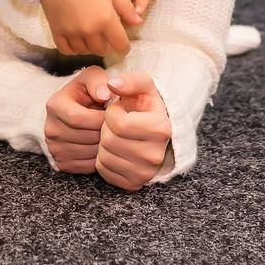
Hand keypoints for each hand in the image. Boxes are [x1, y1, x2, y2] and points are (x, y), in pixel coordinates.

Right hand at [30, 0, 134, 56]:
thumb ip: (126, 8)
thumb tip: (137, 22)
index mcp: (106, 18)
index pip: (120, 45)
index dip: (124, 46)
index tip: (122, 42)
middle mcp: (89, 29)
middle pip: (102, 50)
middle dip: (107, 45)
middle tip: (105, 35)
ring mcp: (71, 31)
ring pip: (85, 51)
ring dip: (90, 46)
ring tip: (91, 35)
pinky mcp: (56, 30)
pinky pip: (67, 50)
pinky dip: (73, 48)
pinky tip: (76, 39)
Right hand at [43, 65, 111, 173]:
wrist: (72, 112)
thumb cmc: (85, 93)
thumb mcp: (90, 77)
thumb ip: (98, 80)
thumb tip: (105, 94)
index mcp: (55, 106)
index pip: (78, 118)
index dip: (100, 118)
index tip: (113, 114)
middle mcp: (50, 129)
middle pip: (86, 138)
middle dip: (105, 132)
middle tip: (114, 126)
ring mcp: (55, 149)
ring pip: (89, 154)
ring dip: (105, 146)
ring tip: (108, 134)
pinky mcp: (62, 163)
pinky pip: (88, 167)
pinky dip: (99, 159)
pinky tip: (101, 145)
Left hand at [96, 71, 172, 190]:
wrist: (158, 132)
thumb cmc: (147, 106)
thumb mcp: (143, 86)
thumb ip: (129, 80)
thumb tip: (112, 84)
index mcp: (161, 129)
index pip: (118, 123)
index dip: (112, 113)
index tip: (121, 110)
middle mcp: (155, 155)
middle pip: (109, 141)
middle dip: (106, 128)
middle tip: (117, 124)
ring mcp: (145, 172)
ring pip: (104, 157)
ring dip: (104, 143)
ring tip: (117, 136)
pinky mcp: (134, 183)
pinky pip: (105, 171)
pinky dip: (104, 159)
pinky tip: (115, 150)